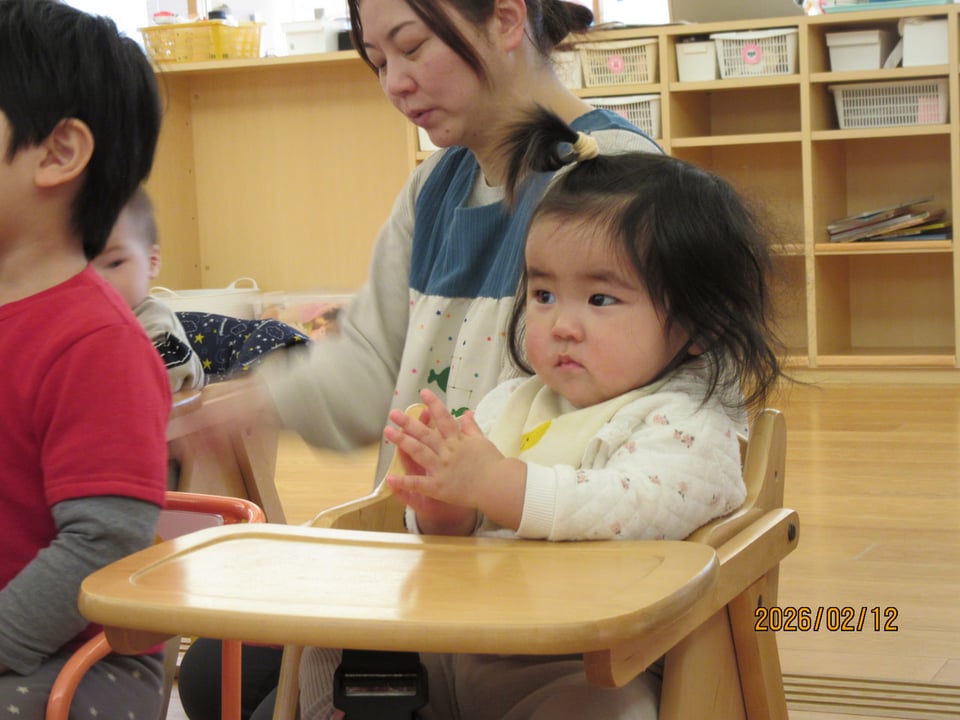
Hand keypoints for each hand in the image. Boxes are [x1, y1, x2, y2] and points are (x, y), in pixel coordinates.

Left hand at [383, 389, 525, 531]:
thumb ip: (472, 428)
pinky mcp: (439, 487)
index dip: (434, 404)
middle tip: (393, 413)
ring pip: (419, 452)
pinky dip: (404, 481)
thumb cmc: (494, 464)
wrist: (499, 487)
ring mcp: (442, 469)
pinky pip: (419, 484)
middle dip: (408, 422)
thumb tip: (466, 413)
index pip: (444, 418)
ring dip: (402, 441)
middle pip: (425, 433)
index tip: (423, 392)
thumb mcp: (483, 442)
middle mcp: (448, 451)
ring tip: (387, 432)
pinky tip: (390, 478)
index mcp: (459, 440)